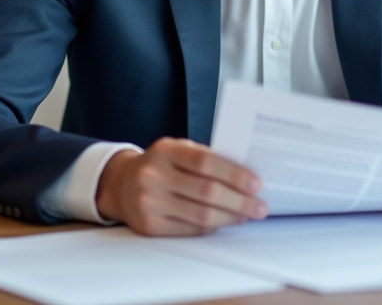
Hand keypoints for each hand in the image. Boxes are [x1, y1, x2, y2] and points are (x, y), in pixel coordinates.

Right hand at [94, 137, 267, 235]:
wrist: (121, 184)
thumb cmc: (160, 164)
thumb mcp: (178, 150)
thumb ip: (205, 158)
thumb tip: (244, 175)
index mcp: (164, 151)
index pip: (205, 162)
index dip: (234, 174)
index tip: (256, 183)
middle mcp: (153, 176)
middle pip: (207, 192)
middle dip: (240, 201)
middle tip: (260, 206)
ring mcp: (149, 202)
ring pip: (201, 215)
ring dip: (230, 217)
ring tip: (247, 214)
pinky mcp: (150, 226)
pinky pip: (190, 230)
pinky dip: (213, 227)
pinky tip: (225, 221)